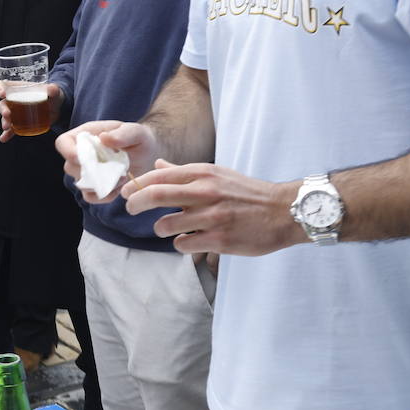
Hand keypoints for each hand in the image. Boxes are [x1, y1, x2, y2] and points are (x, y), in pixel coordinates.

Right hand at [0, 80, 62, 142]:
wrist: (57, 108)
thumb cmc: (52, 95)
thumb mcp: (53, 90)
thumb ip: (53, 89)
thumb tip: (52, 89)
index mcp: (18, 89)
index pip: (2, 85)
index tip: (3, 94)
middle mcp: (13, 100)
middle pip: (2, 103)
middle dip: (3, 109)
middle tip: (7, 114)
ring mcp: (16, 112)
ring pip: (5, 117)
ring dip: (4, 121)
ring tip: (7, 127)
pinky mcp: (20, 123)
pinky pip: (11, 129)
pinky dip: (7, 134)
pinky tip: (4, 138)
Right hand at [54, 120, 159, 202]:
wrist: (147, 155)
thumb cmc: (138, 138)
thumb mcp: (136, 132)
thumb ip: (122, 134)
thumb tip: (104, 138)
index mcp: (84, 136)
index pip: (63, 143)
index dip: (68, 152)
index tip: (86, 158)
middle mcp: (81, 154)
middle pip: (70, 167)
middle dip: (92, 172)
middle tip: (116, 170)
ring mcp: (86, 172)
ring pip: (81, 184)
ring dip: (101, 184)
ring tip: (122, 177)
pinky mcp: (95, 187)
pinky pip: (91, 197)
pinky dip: (105, 195)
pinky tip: (119, 187)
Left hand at [121, 160, 302, 255]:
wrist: (283, 211)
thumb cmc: (246, 192)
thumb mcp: (216, 174)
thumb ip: (184, 172)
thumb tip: (157, 165)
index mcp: (202, 173)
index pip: (157, 176)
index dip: (135, 185)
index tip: (126, 193)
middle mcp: (205, 192)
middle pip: (154, 196)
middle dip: (134, 204)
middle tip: (130, 208)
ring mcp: (212, 217)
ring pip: (165, 225)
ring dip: (160, 228)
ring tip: (168, 228)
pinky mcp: (220, 239)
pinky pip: (184, 244)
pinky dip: (181, 244)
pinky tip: (190, 240)